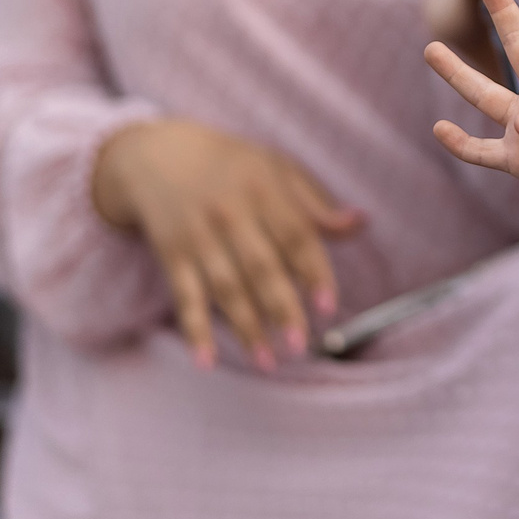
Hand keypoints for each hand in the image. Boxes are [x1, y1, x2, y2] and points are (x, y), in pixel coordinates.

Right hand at [90, 118, 361, 368]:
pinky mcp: (172, 254)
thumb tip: (360, 223)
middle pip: (260, 267)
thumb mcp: (276, 169)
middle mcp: (230, 212)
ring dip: (246, 328)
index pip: (294, 235)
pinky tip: (206, 360)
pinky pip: (184, 297)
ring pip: (225, 288)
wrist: (158, 155)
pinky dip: (194, 330)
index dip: (313, 271)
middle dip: (281, 308)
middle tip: (300, 346)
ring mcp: (198, 235)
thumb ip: (316, 202)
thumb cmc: (232, 166)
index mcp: (264, 188)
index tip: (328, 306)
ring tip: (268, 362)